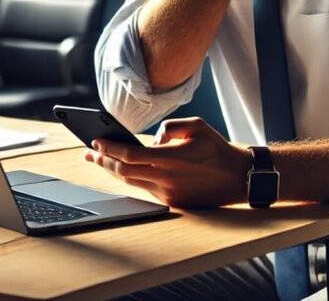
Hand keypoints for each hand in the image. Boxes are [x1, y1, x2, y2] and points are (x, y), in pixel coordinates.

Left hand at [85, 117, 252, 208]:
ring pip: (132, 182)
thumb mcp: (196, 125)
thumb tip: (151, 141)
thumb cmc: (217, 148)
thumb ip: (169, 128)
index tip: (96, 141)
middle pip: (124, 172)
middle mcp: (166, 178)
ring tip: (101, 160)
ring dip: (114, 171)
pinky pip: (146, 189)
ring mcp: (168, 192)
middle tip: (90, 152)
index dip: (110, 148)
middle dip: (103, 161)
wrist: (237, 177)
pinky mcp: (172, 202)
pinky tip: (125, 170)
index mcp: (170, 158)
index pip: (130, 155)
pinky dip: (133, 178)